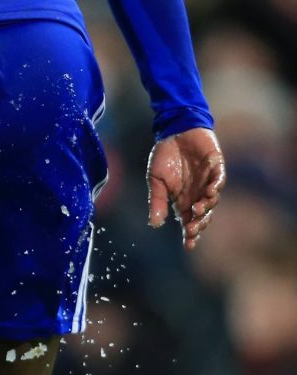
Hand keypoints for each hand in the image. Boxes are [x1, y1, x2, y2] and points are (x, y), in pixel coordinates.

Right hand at [147, 128, 225, 249]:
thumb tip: (155, 224)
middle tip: (192, 229)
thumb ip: (157, 201)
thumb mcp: (155, 180)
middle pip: (202, 215)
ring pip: (212, 201)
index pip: (187, 221)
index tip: (189, 245)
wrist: (174, 129)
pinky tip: (209, 192)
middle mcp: (196, 194)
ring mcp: (207, 181)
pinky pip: (219, 179)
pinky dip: (215, 186)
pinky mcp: (216, 166)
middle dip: (198, 224)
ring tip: (198, 208)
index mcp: (182, 200)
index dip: (189, 234)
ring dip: (206, 207)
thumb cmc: (164, 155)